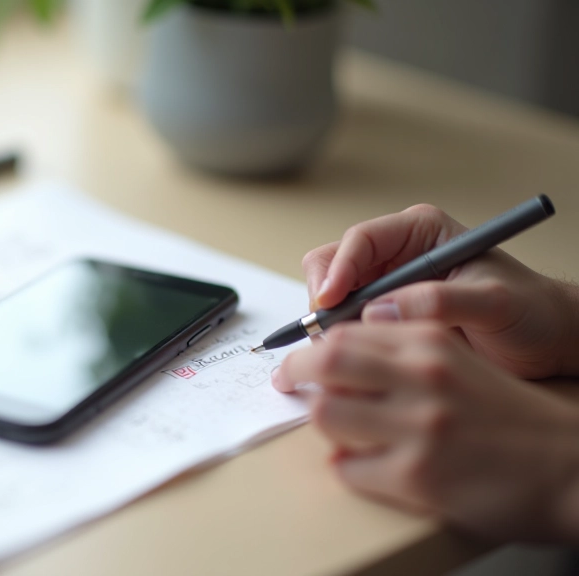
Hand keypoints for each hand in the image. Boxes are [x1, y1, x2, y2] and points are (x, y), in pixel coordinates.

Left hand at [273, 322, 578, 541]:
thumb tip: (335, 358)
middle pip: (325, 361)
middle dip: (296, 373)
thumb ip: (403, 353)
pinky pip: (346, 467)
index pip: (346, 331)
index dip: (312, 347)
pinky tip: (367, 466)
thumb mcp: (459, 363)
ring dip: (322, 423)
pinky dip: (347, 467)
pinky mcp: (416, 474)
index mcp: (431, 342)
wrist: (569, 468)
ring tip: (340, 429)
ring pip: (325, 414)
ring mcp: (417, 426)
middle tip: (290, 384)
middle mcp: (422, 376)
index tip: (301, 361)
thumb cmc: (510, 417)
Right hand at [301, 204, 578, 378]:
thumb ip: (440, 301)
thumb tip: (380, 310)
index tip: (331, 302)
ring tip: (340, 351)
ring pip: (333, 295)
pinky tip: (349, 358)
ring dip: (329, 322)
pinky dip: (339, 339)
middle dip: (324, 297)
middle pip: (333, 264)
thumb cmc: (530, 313)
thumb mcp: (493, 302)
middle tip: (328, 332)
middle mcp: (397, 254)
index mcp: (420, 232)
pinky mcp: (385, 315)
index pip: (360, 240)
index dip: (338, 269)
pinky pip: (346, 322)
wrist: (547, 341)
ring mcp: (387, 285)